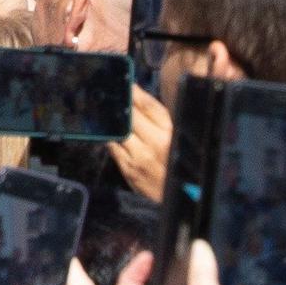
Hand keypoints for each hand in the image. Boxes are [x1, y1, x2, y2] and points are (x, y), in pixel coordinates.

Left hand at [108, 86, 172, 203]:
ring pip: (118, 130)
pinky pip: (113, 148)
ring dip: (110, 120)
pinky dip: (108, 138)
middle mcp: (156, 142)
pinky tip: (105, 132)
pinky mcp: (129, 170)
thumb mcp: (179, 141)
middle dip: (118, 103)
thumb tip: (141, 105)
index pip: (149, 105)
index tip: (125, 83)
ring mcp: (140, 156)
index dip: (134, 92)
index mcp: (172, 131)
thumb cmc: (182, 168)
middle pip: (130, 115)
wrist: (183, 202)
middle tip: (107, 93)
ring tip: (102, 110)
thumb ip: (162, 124)